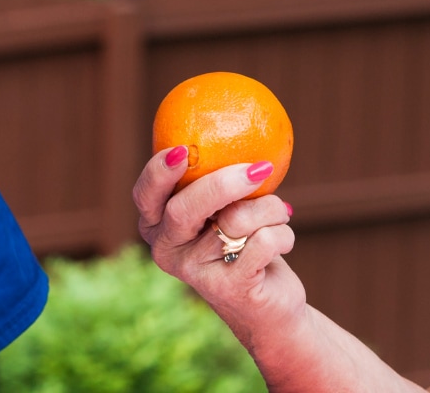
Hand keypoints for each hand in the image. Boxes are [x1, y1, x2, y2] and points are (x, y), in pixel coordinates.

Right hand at [133, 146, 302, 345]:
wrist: (267, 304)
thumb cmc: (245, 241)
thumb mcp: (227, 207)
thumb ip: (220, 178)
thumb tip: (241, 126)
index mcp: (157, 224)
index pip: (146, 194)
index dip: (158, 172)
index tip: (181, 150)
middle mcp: (166, 249)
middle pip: (185, 207)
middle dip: (224, 183)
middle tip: (260, 168)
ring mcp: (194, 272)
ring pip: (237, 220)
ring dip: (272, 209)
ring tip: (280, 215)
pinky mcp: (228, 289)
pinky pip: (263, 242)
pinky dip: (284, 234)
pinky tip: (284, 242)